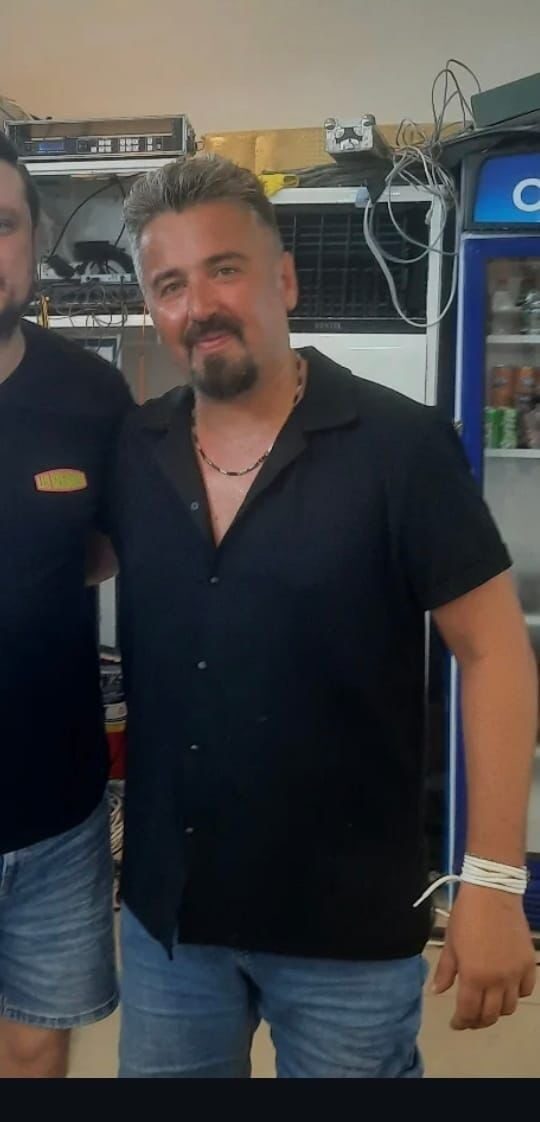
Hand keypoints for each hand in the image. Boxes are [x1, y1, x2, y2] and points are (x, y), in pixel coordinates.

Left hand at [433, 883, 536, 1029]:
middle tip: (469, 1018)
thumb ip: (445, 971)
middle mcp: (497, 981)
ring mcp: (515, 973)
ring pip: (509, 1007)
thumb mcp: (450, 943)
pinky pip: (525, 990)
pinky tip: (506, 989)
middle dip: (477, 1022)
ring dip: (496, 1011)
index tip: (456, 1023)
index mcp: (473, 976)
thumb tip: (438, 992)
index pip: (468, 1012)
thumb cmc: (466, 916)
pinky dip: (515, 995)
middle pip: (490, 1015)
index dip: (461, 1022)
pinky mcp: (529, 964)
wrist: (493, 893)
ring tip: (487, 1005)